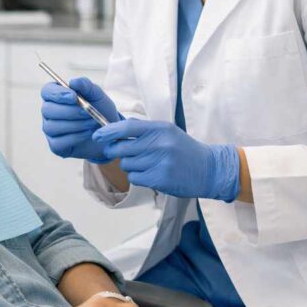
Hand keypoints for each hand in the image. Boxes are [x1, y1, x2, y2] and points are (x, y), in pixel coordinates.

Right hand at [40, 78, 123, 163]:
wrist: (109, 132)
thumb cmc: (100, 110)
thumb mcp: (97, 95)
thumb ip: (85, 85)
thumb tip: (73, 82)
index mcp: (56, 96)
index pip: (47, 91)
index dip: (57, 94)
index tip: (73, 96)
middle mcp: (49, 112)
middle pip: (47, 110)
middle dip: (69, 111)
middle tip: (87, 112)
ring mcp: (50, 130)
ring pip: (52, 126)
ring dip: (75, 124)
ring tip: (92, 122)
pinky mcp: (56, 146)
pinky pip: (59, 142)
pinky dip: (76, 137)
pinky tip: (88, 133)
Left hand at [93, 118, 239, 201]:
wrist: (208, 169)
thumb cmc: (184, 149)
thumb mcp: (167, 131)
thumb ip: (143, 128)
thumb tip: (115, 127)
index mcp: (160, 129)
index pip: (127, 127)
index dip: (108, 131)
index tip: (97, 135)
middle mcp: (160, 144)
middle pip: (122, 148)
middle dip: (116, 151)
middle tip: (122, 152)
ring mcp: (160, 163)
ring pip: (127, 164)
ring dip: (130, 165)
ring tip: (145, 163)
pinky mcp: (160, 179)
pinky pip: (134, 178)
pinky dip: (138, 177)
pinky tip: (150, 173)